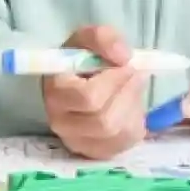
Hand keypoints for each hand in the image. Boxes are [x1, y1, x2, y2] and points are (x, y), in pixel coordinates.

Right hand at [41, 22, 150, 160]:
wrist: (83, 80)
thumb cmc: (82, 60)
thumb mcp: (89, 39)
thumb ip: (104, 38)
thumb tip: (123, 57)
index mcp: (54, 92)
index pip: (88, 98)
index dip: (114, 81)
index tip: (123, 65)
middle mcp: (60, 122)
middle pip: (104, 120)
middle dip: (127, 94)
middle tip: (134, 75)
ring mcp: (77, 141)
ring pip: (116, 132)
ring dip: (132, 106)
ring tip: (131, 88)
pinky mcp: (96, 152)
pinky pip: (126, 141)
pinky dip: (135, 120)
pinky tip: (128, 106)